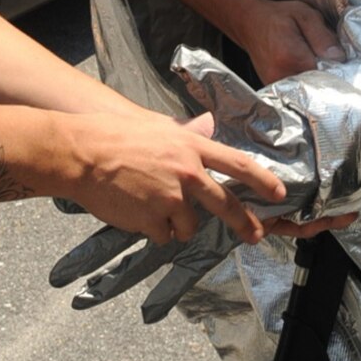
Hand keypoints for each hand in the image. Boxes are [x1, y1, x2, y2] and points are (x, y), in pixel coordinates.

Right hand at [50, 48, 360, 319]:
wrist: (81, 154)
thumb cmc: (113, 135)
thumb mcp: (156, 126)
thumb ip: (184, 134)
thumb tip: (205, 129)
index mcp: (190, 146)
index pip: (237, 164)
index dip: (262, 180)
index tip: (279, 193)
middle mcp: (187, 173)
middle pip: (225, 204)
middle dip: (244, 222)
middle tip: (254, 234)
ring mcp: (171, 199)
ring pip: (189, 225)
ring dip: (177, 223)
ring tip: (151, 207)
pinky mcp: (153, 220)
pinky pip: (164, 235)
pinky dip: (155, 231)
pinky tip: (137, 214)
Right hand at [234, 0, 344, 85]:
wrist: (248, 23)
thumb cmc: (276, 16)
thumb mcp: (305, 15)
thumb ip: (322, 36)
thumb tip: (338, 58)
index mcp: (290, 57)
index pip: (325, 75)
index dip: (337, 69)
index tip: (340, 62)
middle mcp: (280, 76)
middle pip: (316, 86)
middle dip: (327, 76)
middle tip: (327, 60)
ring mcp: (274, 85)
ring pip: (306, 91)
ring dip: (315, 81)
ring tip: (313, 62)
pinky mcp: (272, 90)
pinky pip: (296, 93)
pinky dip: (304, 84)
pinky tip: (303, 68)